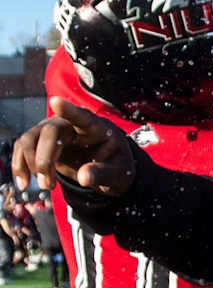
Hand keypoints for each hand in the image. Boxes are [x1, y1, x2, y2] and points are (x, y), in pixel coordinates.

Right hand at [12, 98, 134, 195]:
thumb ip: (103, 174)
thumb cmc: (115, 164)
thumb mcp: (118, 173)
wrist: (106, 166)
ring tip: (46, 186)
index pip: (81, 116)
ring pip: (30, 139)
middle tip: (49, 185)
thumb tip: (84, 178)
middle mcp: (70, 124)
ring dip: (30, 164)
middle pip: (49, 132)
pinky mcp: (40, 140)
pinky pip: (22, 147)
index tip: (56, 102)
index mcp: (96, 127)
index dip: (68, 110)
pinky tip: (24, 183)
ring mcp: (52, 130)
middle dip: (44, 160)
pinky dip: (20, 165)